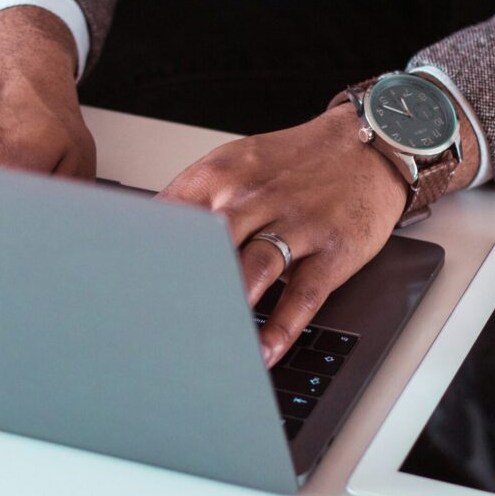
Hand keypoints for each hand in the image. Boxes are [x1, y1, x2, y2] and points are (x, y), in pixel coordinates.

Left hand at [157, 102, 475, 366]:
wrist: (368, 143)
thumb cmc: (293, 163)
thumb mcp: (235, 163)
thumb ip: (192, 200)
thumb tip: (144, 241)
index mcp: (220, 176)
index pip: (169, 218)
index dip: (145, 257)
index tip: (125, 290)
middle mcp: (255, 198)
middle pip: (207, 246)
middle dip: (181, 285)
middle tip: (154, 323)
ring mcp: (296, 224)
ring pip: (253, 269)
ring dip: (228, 306)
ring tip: (205, 342)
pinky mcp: (332, 251)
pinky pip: (303, 296)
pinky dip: (281, 327)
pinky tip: (263, 352)